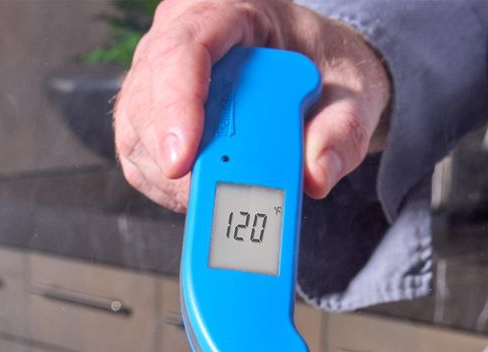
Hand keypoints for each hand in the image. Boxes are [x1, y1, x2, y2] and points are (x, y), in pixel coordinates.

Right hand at [114, 0, 391, 211]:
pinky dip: (169, 188)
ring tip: (221, 191)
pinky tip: (204, 190)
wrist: (311, 80)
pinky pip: (140, 160)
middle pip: (148, 98)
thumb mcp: (350, 97)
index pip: (184, 49)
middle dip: (175, 157)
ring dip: (173, 179)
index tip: (183, 161)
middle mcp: (181, 35)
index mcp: (229, 10)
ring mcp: (158, 79)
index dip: (177, 106)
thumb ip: (339, 134)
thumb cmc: (324, 75)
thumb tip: (315, 174)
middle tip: (212, 196)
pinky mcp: (149, 120)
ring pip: (137, 134)